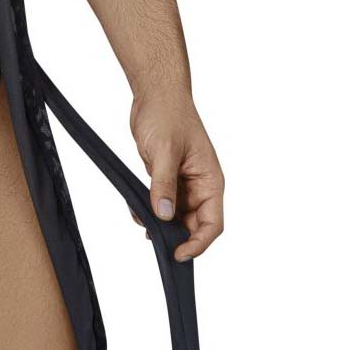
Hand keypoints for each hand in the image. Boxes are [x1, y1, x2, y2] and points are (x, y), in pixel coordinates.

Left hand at [128, 90, 224, 261]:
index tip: (178, 254)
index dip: (198, 243)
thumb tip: (165, 216)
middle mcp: (200, 184)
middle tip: (154, 241)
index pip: (212, 223)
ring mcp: (183, 181)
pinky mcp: (167, 176)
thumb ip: (164, 185)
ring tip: (142, 222)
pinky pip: (163, 201)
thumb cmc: (168, 115)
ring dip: (162, 223)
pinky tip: (137, 210)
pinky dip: (151, 209)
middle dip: (177, 235)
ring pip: (177, 215)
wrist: (156, 94)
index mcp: (211, 181)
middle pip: (195, 223)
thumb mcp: (165, 152)